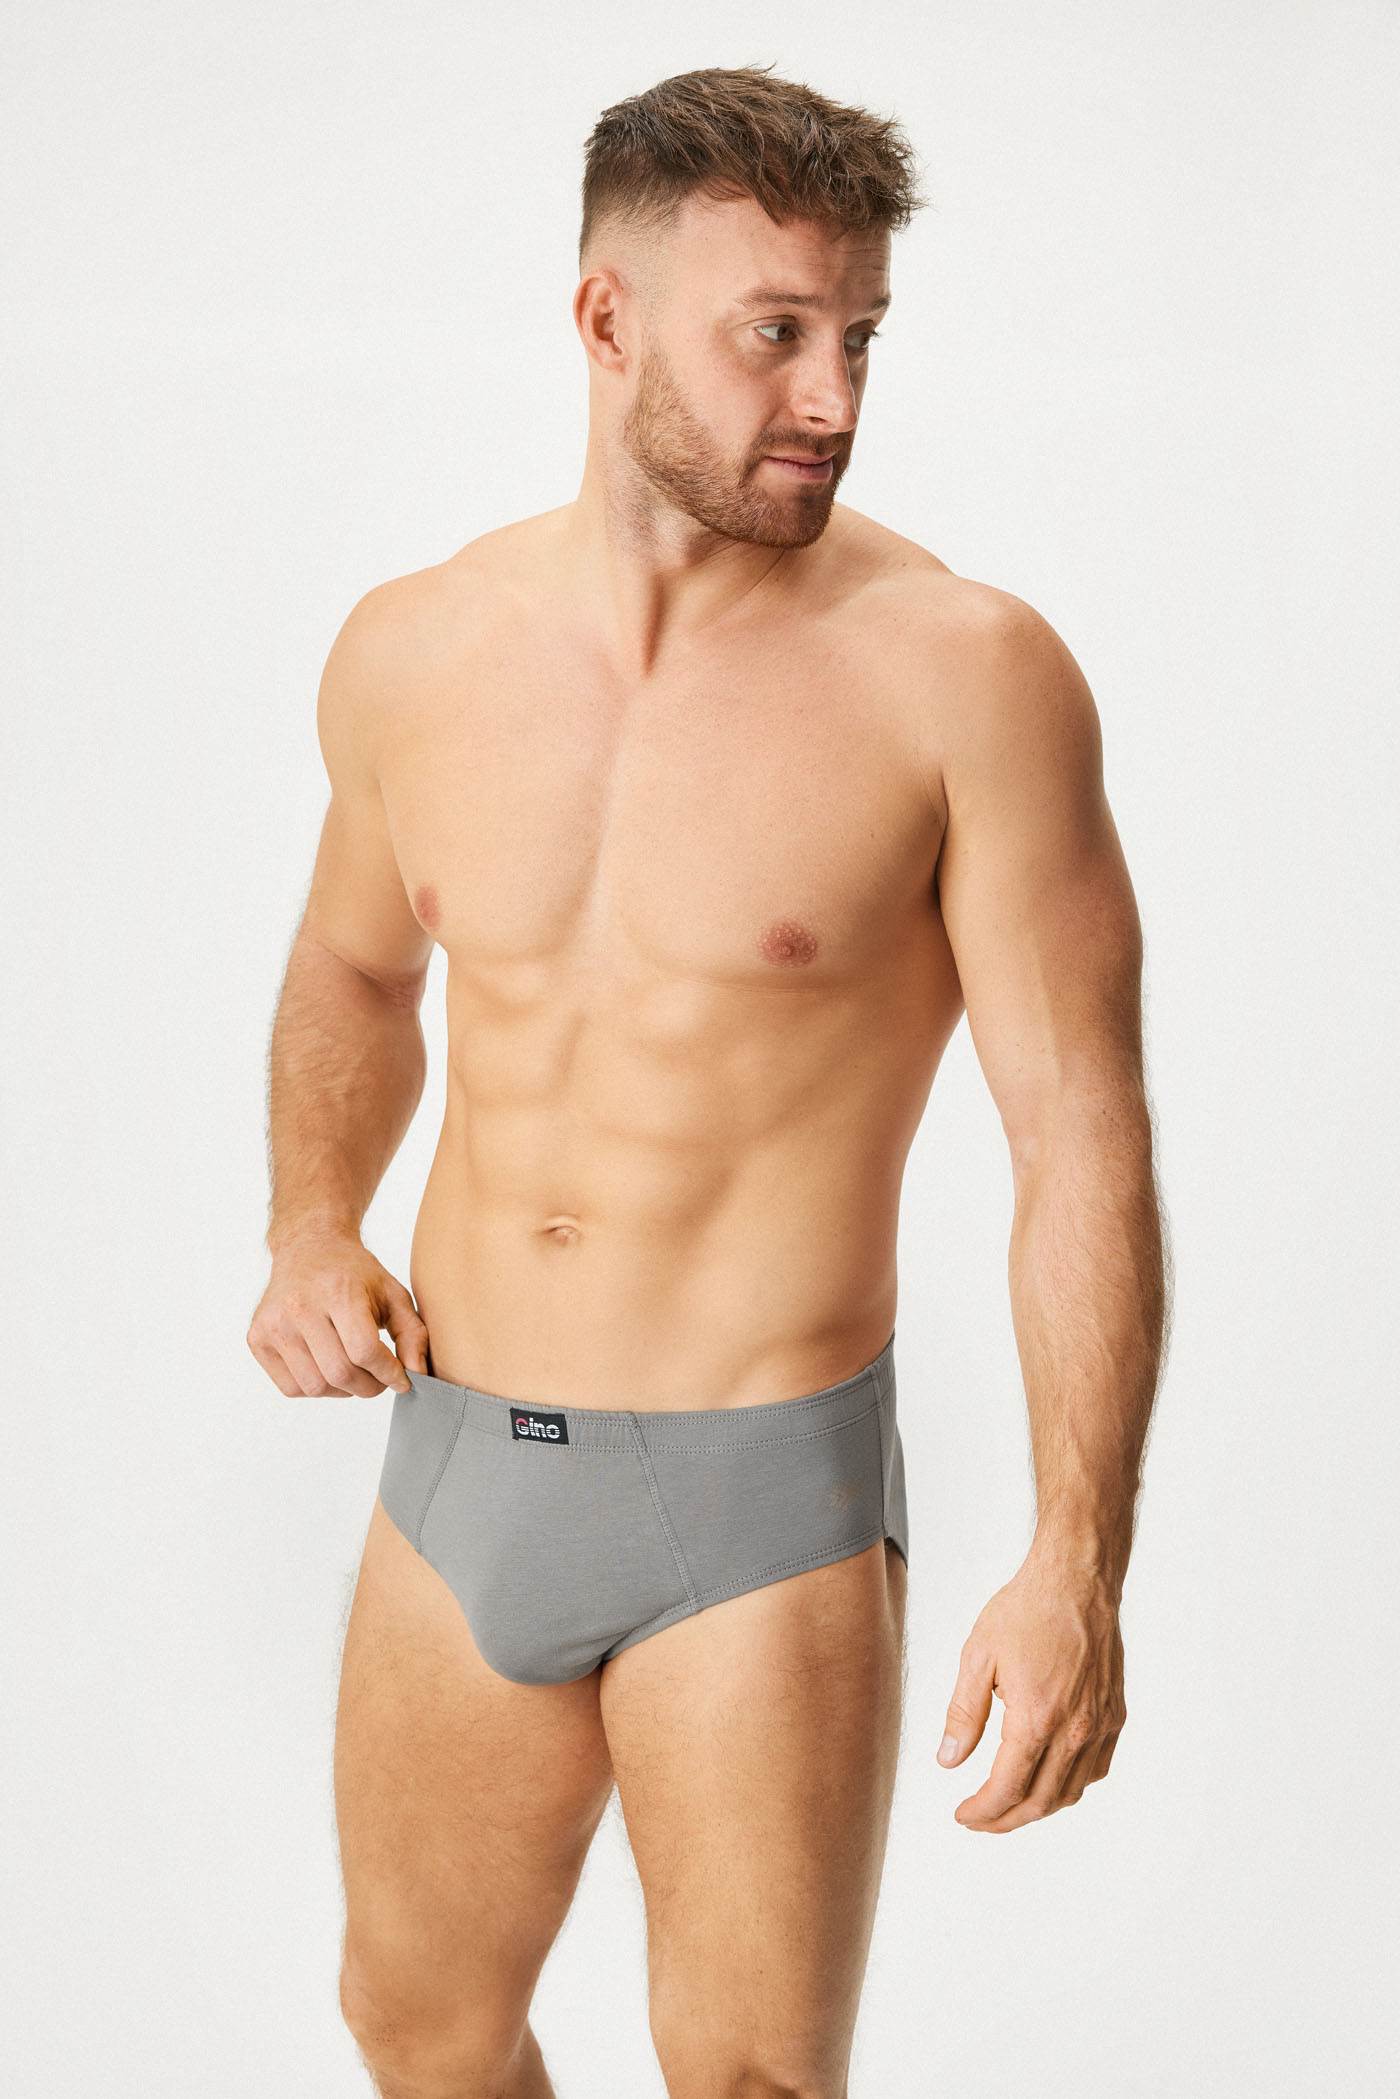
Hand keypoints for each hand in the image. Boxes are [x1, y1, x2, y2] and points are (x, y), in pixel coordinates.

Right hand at [246, 1231, 430, 1396]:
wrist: (308, 1248)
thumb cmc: (354, 1274)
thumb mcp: (393, 1293)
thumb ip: (413, 1334)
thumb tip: (417, 1375)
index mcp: (337, 1291)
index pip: (364, 1351)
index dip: (389, 1373)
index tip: (401, 1378)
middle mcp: (300, 1306)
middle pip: (340, 1373)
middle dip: (369, 1387)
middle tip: (380, 1379)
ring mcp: (274, 1324)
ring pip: (316, 1387)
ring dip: (344, 1390)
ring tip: (355, 1371)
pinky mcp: (257, 1339)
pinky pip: (292, 1387)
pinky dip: (316, 1388)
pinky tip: (327, 1367)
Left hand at [936, 1547, 1126, 1831]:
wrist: (1078, 1581)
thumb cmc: (1025, 1611)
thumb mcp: (978, 1656)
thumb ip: (963, 1714)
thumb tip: (948, 1761)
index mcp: (1036, 1718)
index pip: (1007, 1789)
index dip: (982, 1811)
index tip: (962, 1815)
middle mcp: (1074, 1730)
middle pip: (1039, 1801)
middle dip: (1004, 1819)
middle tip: (979, 1819)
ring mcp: (1100, 1725)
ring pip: (1070, 1792)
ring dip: (1037, 1807)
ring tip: (1008, 1804)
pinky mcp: (1114, 1715)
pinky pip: (1094, 1769)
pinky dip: (1069, 1786)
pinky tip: (1048, 1778)